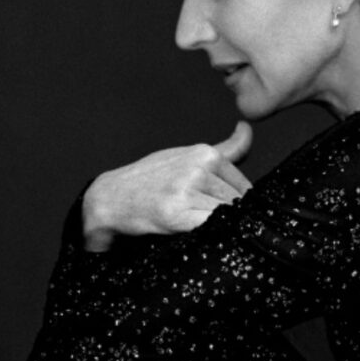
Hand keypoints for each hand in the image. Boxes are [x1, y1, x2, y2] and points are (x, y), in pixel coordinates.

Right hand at [82, 122, 253, 251]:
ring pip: (226, 214)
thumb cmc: (152, 178)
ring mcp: (187, 190)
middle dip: (231, 215)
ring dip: (220, 225)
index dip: (239, 204)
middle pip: (237, 202)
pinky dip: (210, 232)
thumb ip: (226, 148)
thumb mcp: (189, 156)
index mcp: (205, 154)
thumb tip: (247, 128)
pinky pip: (210, 225)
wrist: (112, 197)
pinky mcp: (175, 214)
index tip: (225, 210)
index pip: (244, 186)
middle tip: (209, 220)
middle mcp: (198, 168)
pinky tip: (195, 231)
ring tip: (198, 224)